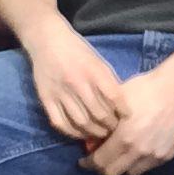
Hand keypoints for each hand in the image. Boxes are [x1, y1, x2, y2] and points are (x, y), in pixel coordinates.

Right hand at [24, 17, 124, 141]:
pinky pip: (61, 123)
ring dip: (94, 132)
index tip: (127, 117)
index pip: (114, 97)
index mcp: (94, 71)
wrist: (47, 40)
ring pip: (81, 122)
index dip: (123, 111)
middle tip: (114, 130)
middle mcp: (77, 83)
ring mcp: (60, 92)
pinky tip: (81, 133)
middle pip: (99, 114)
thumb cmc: (77, 51)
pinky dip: (73, 133)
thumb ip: (108, 82)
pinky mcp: (46, 99)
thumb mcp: (98, 61)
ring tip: (100, 134)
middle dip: (110, 126)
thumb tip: (120, 106)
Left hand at [80, 65, 173, 174]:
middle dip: (101, 168)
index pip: (99, 162)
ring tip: (117, 156)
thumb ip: (102, 122)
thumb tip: (90, 137)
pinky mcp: (167, 155)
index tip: (83, 161)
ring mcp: (154, 155)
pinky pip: (147, 167)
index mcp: (124, 139)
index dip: (88, 163)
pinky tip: (135, 152)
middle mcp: (139, 152)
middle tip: (97, 160)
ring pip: (131, 173)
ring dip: (121, 167)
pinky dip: (138, 163)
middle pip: (113, 173)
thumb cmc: (142, 89)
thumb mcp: (116, 102)